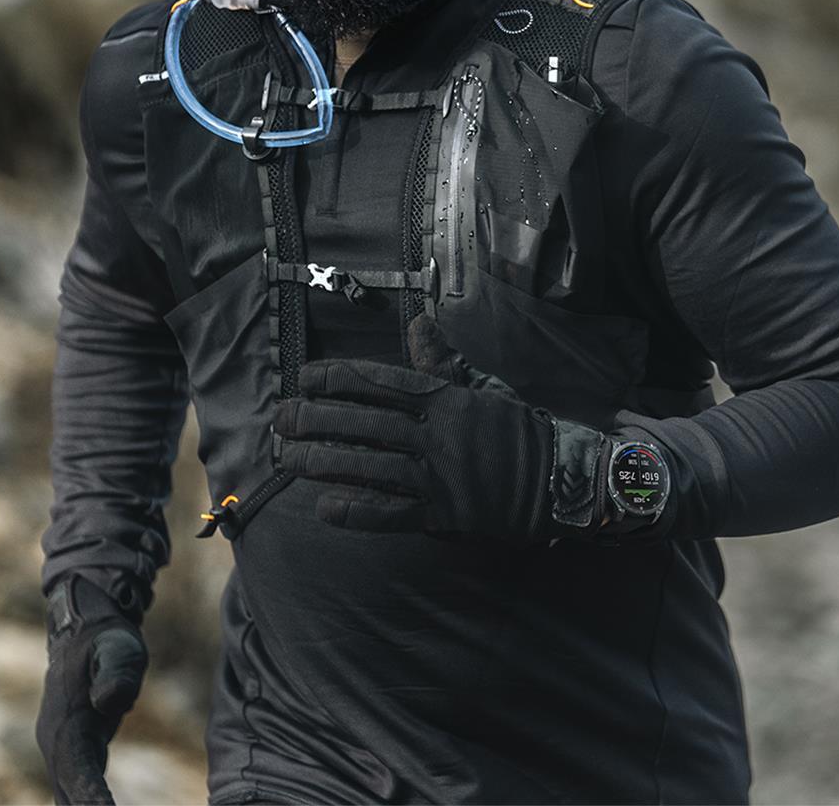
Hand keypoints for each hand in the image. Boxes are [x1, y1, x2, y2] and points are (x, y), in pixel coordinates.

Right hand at [35, 575, 147, 805]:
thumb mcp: (119, 648)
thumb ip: (117, 672)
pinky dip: (88, 802)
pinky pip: (80, 783)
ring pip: (69, 792)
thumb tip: (110, 702)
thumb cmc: (106, 638)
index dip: (90, 799)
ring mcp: (61, 746)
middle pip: (69, 792)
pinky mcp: (74, 746)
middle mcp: (57, 741)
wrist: (85, 628)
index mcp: (67, 723)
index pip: (78, 772)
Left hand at [271, 314, 617, 541]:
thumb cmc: (515, 430)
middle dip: (317, 418)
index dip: (338, 379)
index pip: (381, 383)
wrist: (557, 478)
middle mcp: (438, 434)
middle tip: (280, 418)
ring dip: (323, 462)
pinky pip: (391, 513)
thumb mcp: (480, 387)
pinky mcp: (444, 514)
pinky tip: (325, 506)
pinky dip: (356, 510)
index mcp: (446, 398)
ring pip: (370, 465)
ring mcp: (439, 476)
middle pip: (366, 423)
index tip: (305, 377)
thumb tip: (417, 323)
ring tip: (287, 458)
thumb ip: (441, 361)